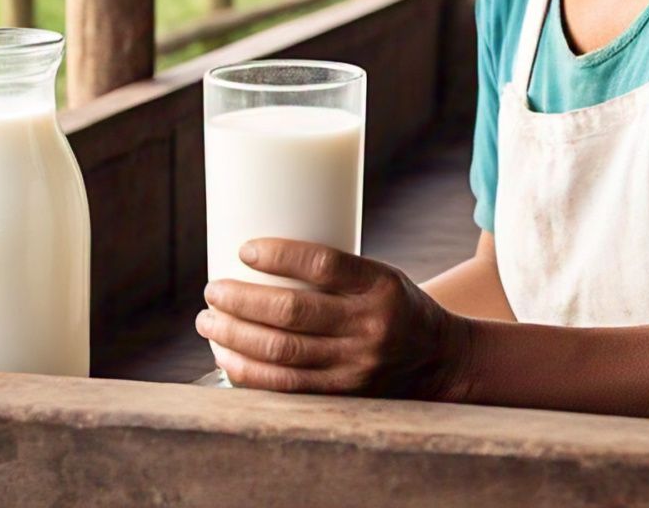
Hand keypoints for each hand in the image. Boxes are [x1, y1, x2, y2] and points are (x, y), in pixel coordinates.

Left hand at [196, 238, 472, 397]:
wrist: (440, 361)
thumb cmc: (395, 305)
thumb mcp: (379, 276)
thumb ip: (331, 273)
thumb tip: (256, 258)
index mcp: (379, 284)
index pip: (323, 265)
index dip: (279, 256)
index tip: (243, 250)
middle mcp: (369, 327)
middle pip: (293, 313)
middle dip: (241, 301)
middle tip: (212, 290)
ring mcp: (356, 367)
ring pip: (282, 355)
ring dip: (235, 337)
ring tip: (208, 322)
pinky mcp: (344, 398)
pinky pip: (286, 389)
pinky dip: (249, 373)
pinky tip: (226, 358)